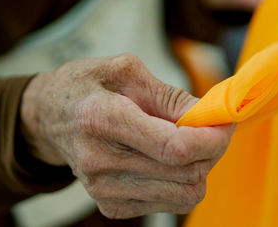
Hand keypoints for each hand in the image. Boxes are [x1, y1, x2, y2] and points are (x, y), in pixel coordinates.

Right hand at [21, 54, 233, 218]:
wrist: (51, 116)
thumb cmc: (88, 86)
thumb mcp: (126, 70)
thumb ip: (172, 96)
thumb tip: (211, 116)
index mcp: (103, 119)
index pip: (175, 147)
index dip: (212, 139)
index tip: (226, 124)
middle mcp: (101, 162)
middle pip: (186, 174)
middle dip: (213, 150)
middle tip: (213, 127)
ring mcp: (104, 190)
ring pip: (185, 195)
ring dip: (200, 167)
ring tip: (189, 142)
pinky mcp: (111, 206)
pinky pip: (170, 204)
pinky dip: (182, 181)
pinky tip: (169, 159)